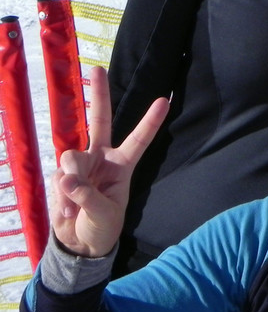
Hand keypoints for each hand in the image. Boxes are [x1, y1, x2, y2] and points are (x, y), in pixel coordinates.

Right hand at [51, 66, 167, 257]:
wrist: (80, 243)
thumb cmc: (102, 226)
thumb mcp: (104, 214)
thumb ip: (88, 196)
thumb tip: (68, 179)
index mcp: (123, 164)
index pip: (139, 139)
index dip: (150, 121)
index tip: (165, 100)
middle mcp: (101, 158)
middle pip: (100, 121)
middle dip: (99, 95)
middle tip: (96, 69)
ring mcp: (80, 164)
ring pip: (71, 158)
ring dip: (72, 184)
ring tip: (75, 208)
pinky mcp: (62, 175)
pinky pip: (59, 178)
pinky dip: (62, 198)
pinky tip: (68, 213)